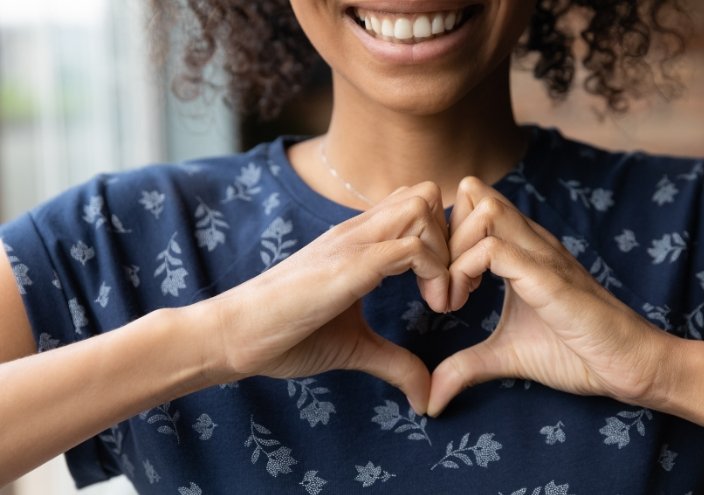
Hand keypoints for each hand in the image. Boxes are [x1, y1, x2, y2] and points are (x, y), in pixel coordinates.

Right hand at [202, 182, 450, 412]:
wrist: (233, 336)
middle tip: (453, 288)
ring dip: (446, 252)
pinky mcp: (349, 265)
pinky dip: (436, 273)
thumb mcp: (355, 347)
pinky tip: (432, 308)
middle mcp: (357, 231)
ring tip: (442, 300)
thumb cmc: (285, 335)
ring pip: (422, 207)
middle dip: (453, 237)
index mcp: (358, 241)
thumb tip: (427, 395)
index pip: (416, 206)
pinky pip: (410, 246)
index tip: (447, 290)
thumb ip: (394, 362)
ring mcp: (352, 242)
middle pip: (425, 193)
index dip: (444, 241)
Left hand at [428, 177, 675, 415]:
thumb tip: (430, 399)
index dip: (443, 237)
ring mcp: (541, 254)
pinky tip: (462, 304)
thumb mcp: (506, 355)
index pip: (470, 204)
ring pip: (482, 211)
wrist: (631, 364)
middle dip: (440, 238)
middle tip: (438, 289)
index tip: (438, 284)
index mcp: (520, 248)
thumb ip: (466, 366)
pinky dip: (464, 272)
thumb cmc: (577, 353)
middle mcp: (530, 240)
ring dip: (452, 253)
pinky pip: (494, 249)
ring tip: (451, 299)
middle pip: (472, 195)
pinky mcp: (548, 276)